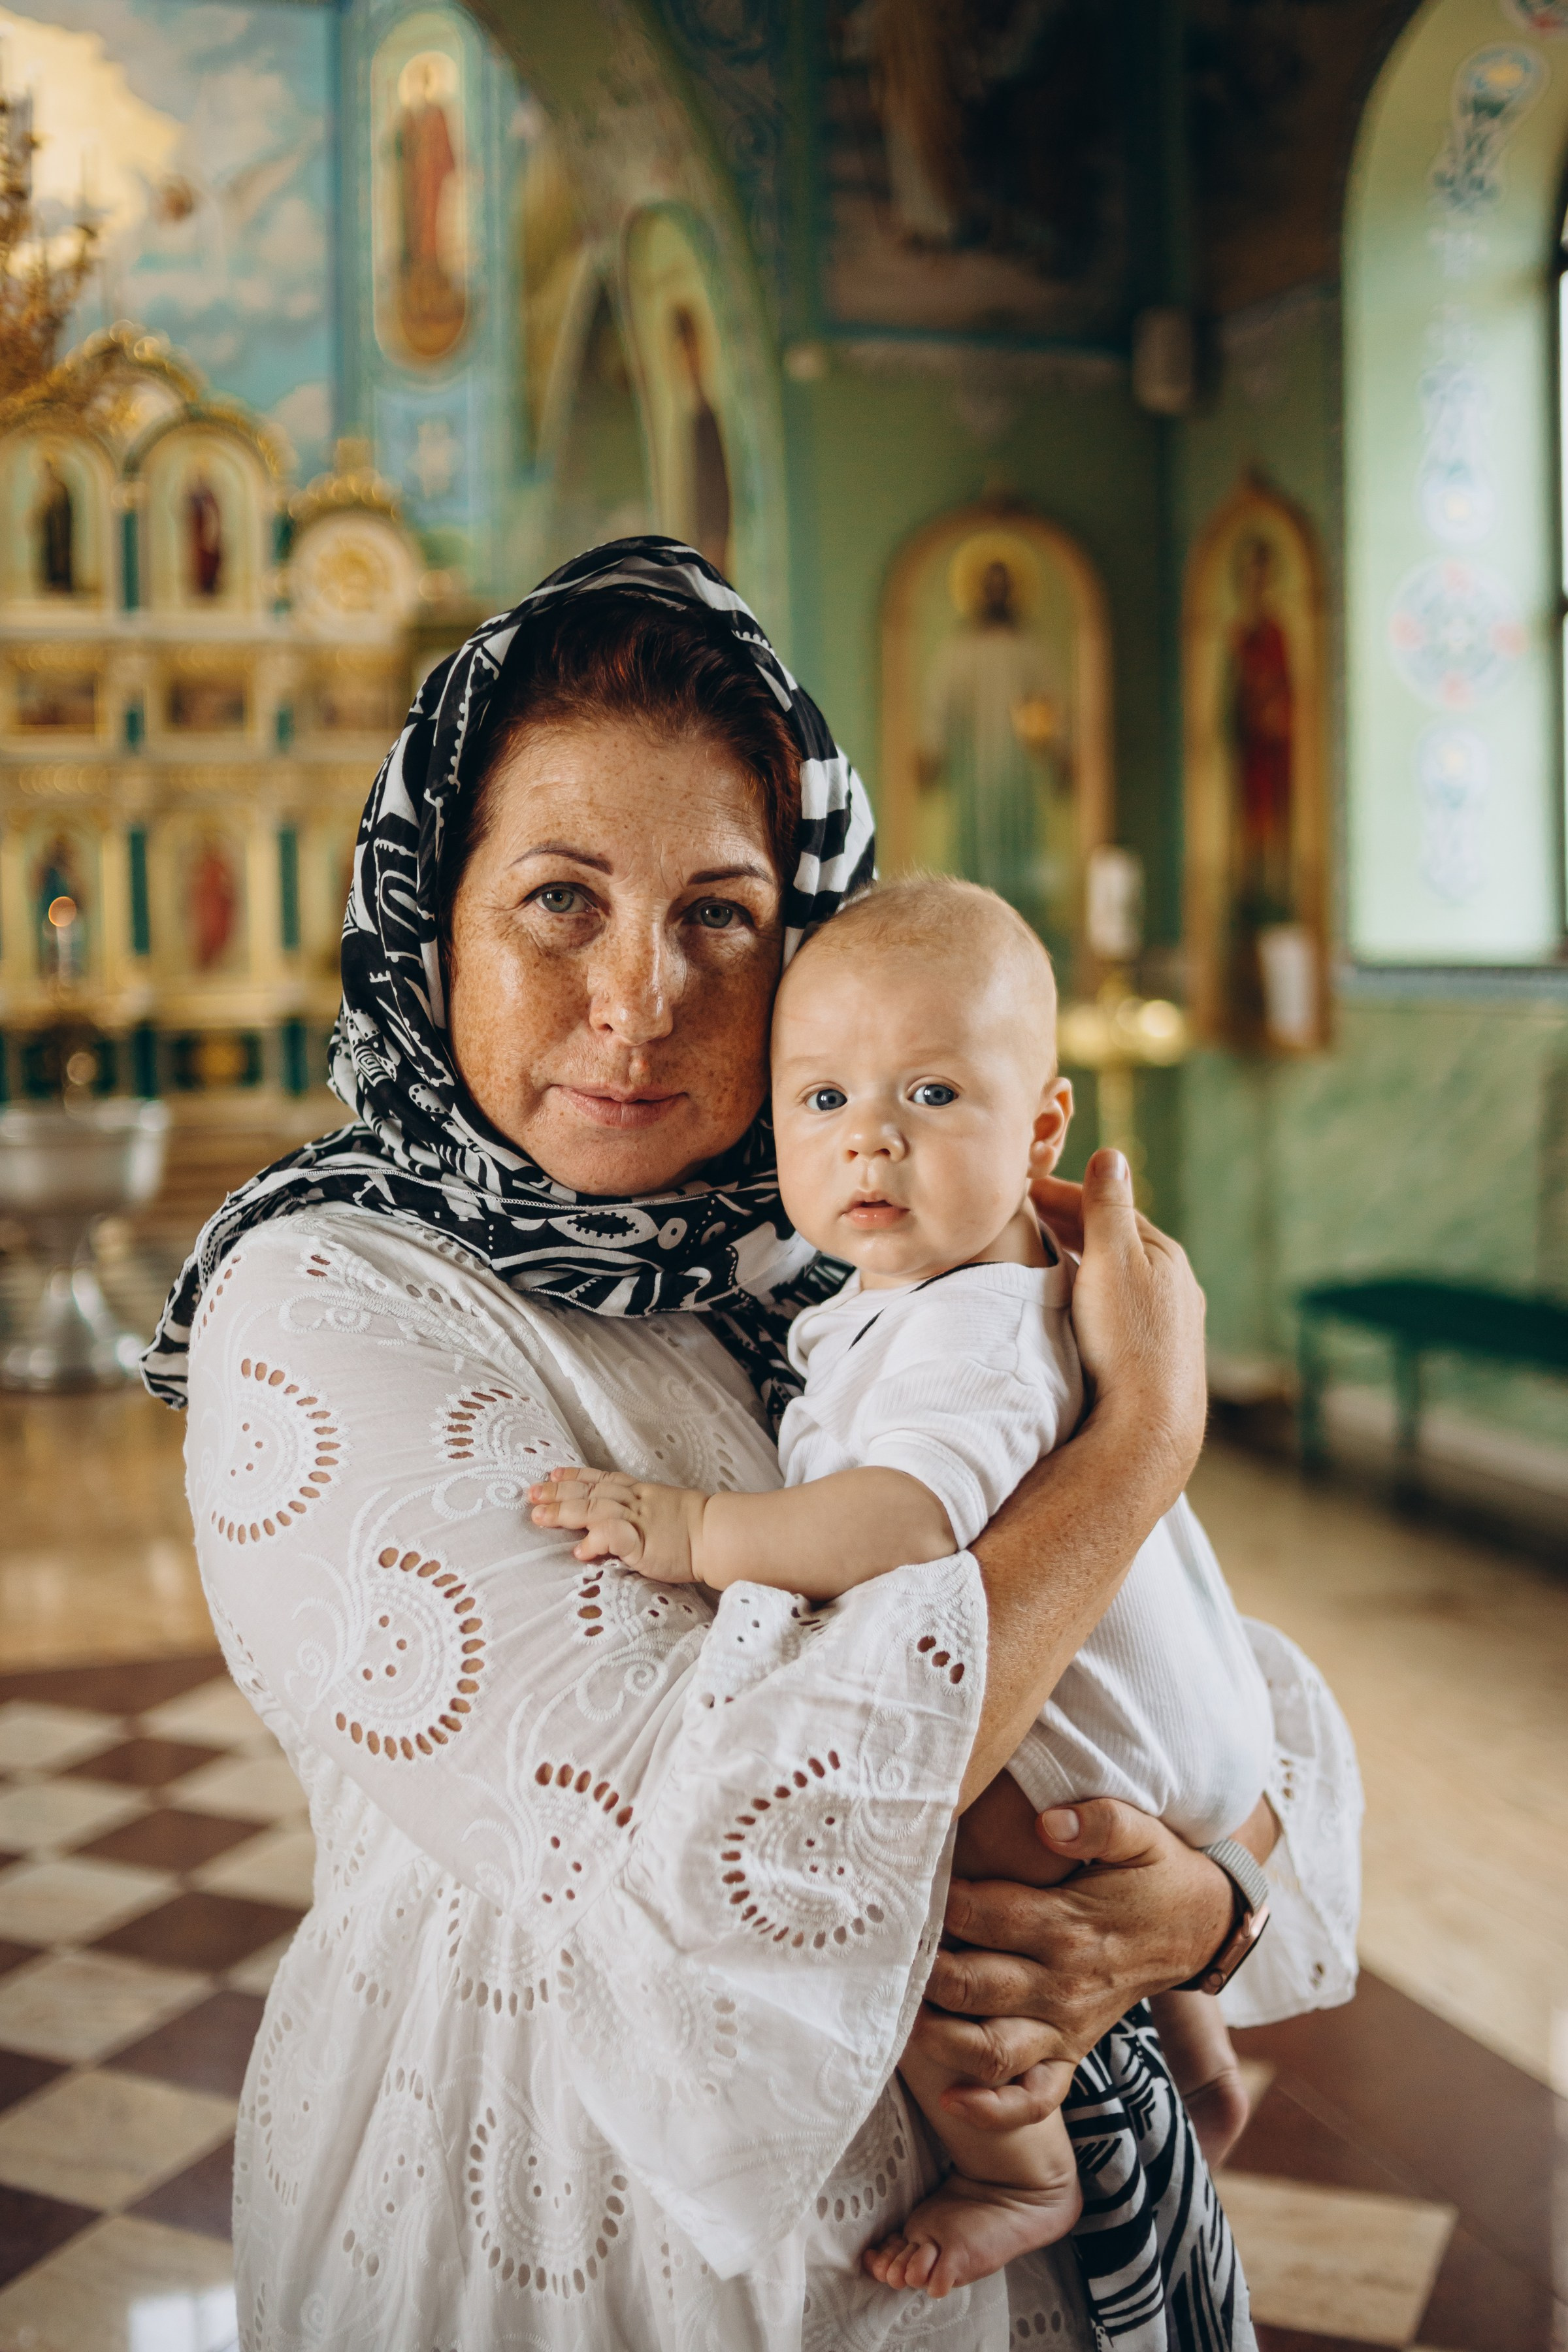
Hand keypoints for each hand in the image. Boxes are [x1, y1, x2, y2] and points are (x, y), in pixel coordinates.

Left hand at [528, 1467, 700, 1580]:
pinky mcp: (644, 1543)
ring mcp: (638, 1521)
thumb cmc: (696, 1525)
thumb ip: (638, 1513)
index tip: (552, 1474)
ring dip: (564, 1512)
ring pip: (594, 1509)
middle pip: (589, 1492)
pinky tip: (579, 1550)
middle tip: (531, 1494)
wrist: (720, 1534)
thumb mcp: (663, 1509)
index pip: (601, 1480)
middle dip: (557, 1493)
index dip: (575, 1477)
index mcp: (640, 1493)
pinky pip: (615, 1537)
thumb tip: (615, 1523)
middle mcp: (634, 1502)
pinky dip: (595, 1540)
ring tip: (538, 1517)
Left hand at [907, 1798, 1234, 2130]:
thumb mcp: (1142, 1834)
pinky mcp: (1072, 2052)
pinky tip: (952, 2098)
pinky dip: (995, 2108)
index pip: (986, 1915)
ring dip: (941, 2040)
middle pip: (976, 1985)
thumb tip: (1049, 1824)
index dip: (939, 1905)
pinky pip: (1036, 2096)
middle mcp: (1063, 1983)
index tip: (899, 1892)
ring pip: (993, 2048)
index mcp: (1069, 1925)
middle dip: (924, 1974)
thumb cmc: (1157, 1872)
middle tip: (884, 1956)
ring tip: (899, 2017)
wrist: (1198, 1928)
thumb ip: (1101, 1821)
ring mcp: (1066, 2025)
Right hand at [1032, 1148, 1206, 1501]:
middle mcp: (1174, 1285)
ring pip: (1117, 1276)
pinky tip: (1070, 1305)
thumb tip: (1112, 1154)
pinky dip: (1090, 1293)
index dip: (1062, 1194)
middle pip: (1114, 1241)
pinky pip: (1117, 1309)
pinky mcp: (1154, 1357)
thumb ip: (1108, 1208)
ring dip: (1081, 1259)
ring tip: (1040, 1254)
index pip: (1107, 1208)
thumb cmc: (1127, 1339)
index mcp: (1165, 1253)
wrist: (1146, 1425)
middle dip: (1071, 1224)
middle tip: (1022, 1215)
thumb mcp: (1113, 1259)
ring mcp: (1167, 1324)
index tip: (1022, 1187)